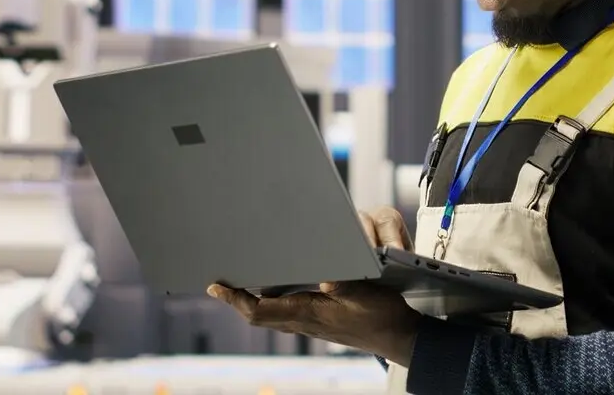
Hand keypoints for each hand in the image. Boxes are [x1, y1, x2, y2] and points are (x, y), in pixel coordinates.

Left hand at [207, 207, 420, 365]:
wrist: (396, 335)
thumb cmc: (380, 315)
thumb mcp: (362, 293)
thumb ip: (341, 282)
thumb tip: (324, 278)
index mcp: (307, 312)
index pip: (259, 310)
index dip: (235, 299)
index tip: (216, 286)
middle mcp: (302, 320)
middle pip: (257, 313)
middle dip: (236, 298)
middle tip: (218, 283)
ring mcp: (308, 323)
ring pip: (268, 314)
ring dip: (250, 301)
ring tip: (235, 285)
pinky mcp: (315, 321)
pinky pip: (282, 313)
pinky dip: (267, 302)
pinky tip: (268, 289)